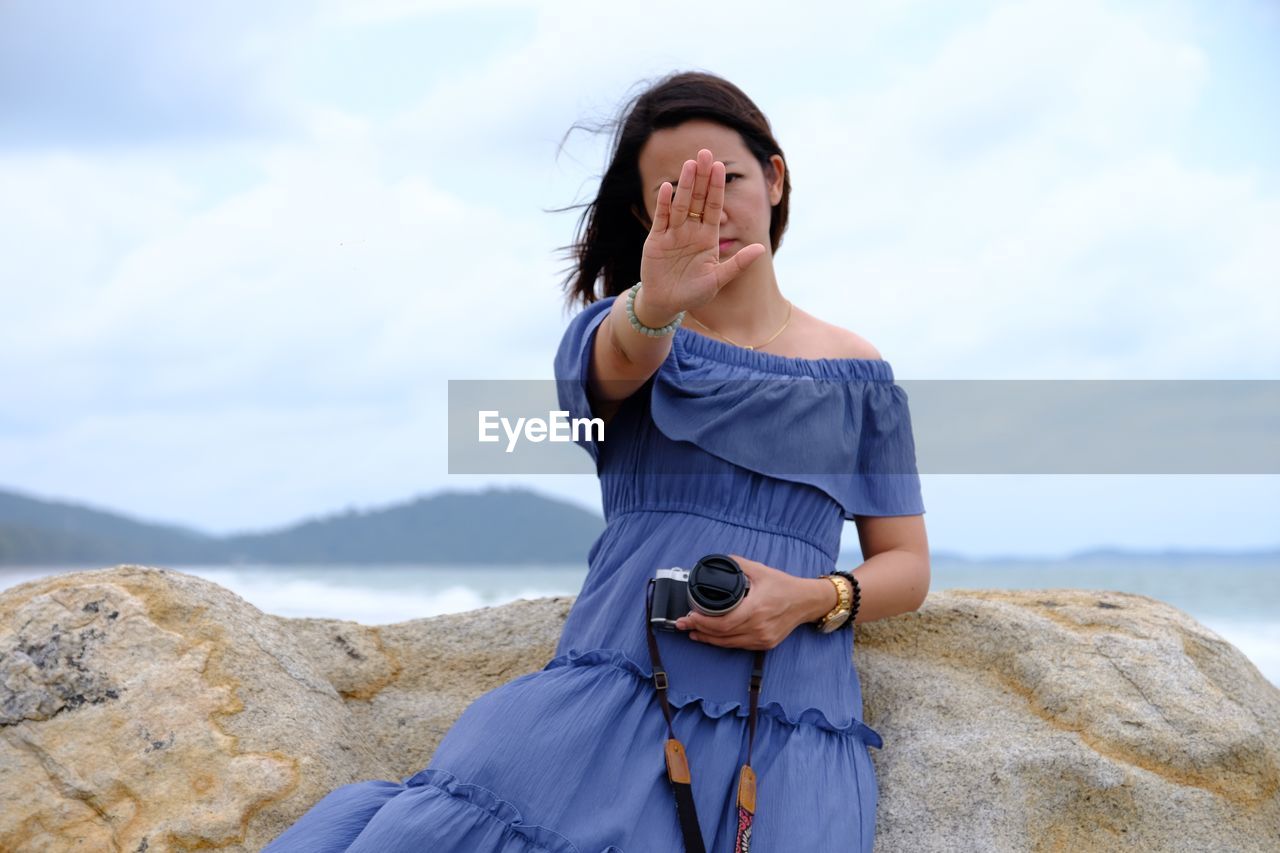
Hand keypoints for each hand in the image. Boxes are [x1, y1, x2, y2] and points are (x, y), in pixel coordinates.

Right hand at [637, 148, 767, 319]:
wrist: (667, 304)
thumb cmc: (694, 293)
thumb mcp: (718, 279)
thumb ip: (738, 264)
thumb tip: (760, 249)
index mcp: (708, 237)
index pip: (714, 206)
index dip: (717, 187)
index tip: (721, 167)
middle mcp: (691, 231)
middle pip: (697, 199)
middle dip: (701, 177)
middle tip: (705, 153)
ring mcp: (673, 233)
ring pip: (680, 204)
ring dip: (685, 185)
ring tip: (690, 164)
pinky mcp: (656, 240)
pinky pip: (661, 218)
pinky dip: (664, 204)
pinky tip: (667, 188)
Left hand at [673, 554, 806, 650]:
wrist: (806, 601)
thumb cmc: (784, 586)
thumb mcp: (760, 570)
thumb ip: (737, 564)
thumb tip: (717, 562)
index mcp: (756, 608)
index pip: (723, 622)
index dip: (703, 622)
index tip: (689, 616)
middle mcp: (759, 627)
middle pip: (722, 635)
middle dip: (700, 630)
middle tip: (683, 624)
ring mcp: (762, 638)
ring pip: (729, 643)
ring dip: (709, 639)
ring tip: (693, 632)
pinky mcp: (765, 644)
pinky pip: (739, 646)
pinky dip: (723, 642)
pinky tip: (712, 638)